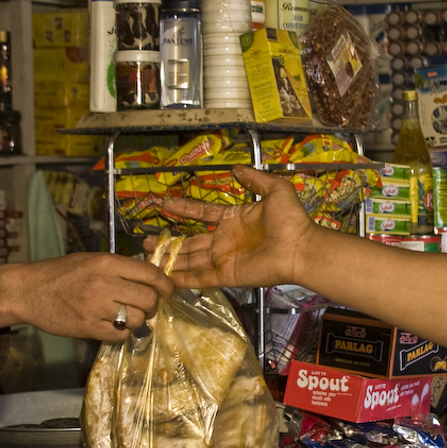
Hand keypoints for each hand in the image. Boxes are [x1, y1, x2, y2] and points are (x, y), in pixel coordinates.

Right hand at [0, 252, 174, 341]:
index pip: (151, 274)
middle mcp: (104, 284)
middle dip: (152, 305)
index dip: (166, 285)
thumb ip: (120, 267)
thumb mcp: (91, 260)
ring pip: (137, 319)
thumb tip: (152, 277)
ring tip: (124, 315)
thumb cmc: (61, 273)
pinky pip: (120, 335)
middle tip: (143, 306)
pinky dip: (122, 333)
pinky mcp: (88, 328)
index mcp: (107, 263)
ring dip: (137, 320)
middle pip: (148, 299)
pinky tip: (112, 325)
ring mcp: (95, 308)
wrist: (28, 291)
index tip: (169, 292)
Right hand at [150, 166, 319, 288]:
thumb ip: (254, 179)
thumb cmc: (289, 220)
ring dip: (171, 261)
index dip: (184, 208)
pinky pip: (203, 277)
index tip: (164, 204)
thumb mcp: (275, 189)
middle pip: (191, 242)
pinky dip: (185, 278)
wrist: (299, 247)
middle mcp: (225, 239)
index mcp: (233, 219)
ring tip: (149, 259)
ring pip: (191, 260)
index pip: (202, 213)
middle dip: (169, 243)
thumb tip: (237, 168)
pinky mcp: (228, 275)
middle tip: (147, 243)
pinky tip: (167, 278)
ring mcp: (225, 258)